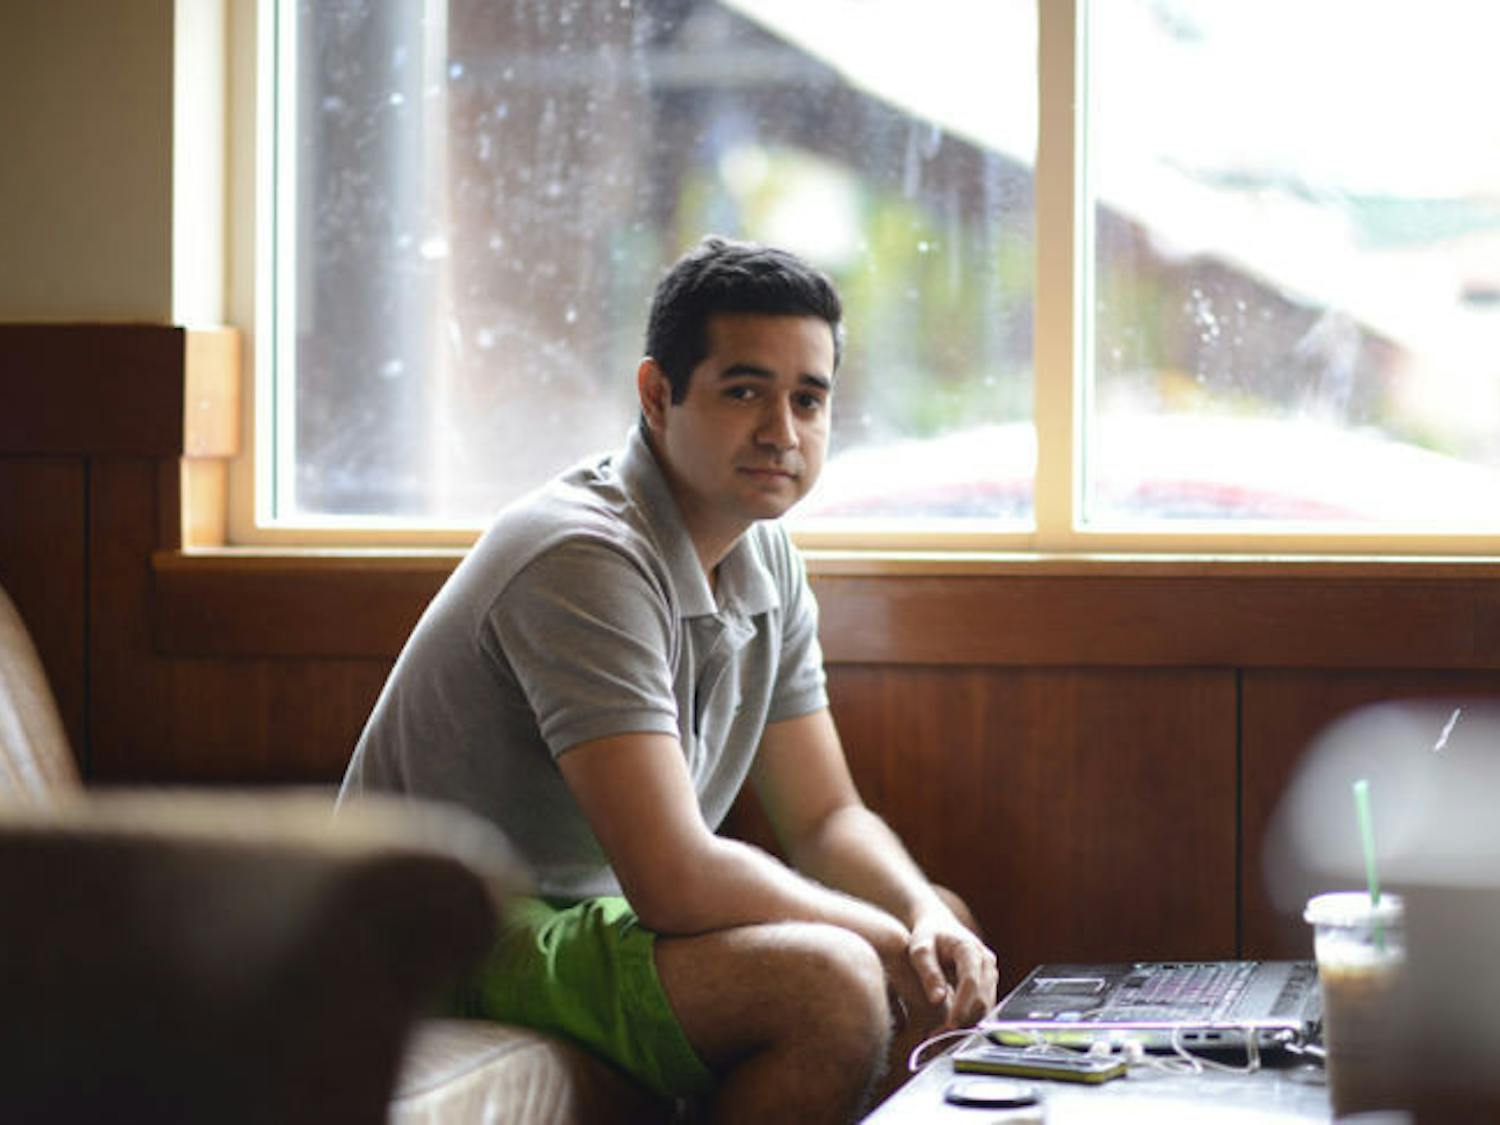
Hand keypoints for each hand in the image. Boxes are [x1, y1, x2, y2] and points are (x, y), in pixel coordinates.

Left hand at [905, 908, 998, 1031]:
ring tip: (940, 1038)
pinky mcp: (988, 984)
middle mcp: (986, 961)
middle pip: (981, 999)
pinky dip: (969, 1021)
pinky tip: (948, 1031)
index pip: (970, 982)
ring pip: (985, 1007)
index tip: (947, 1026)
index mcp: (970, 949)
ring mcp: (990, 973)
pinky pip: (983, 1007)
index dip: (961, 1006)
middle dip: (962, 1022)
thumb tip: (937, 1000)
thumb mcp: (920, 949)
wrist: (939, 925)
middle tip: (938, 1039)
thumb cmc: (927, 935)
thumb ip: (928, 972)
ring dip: (966, 1025)